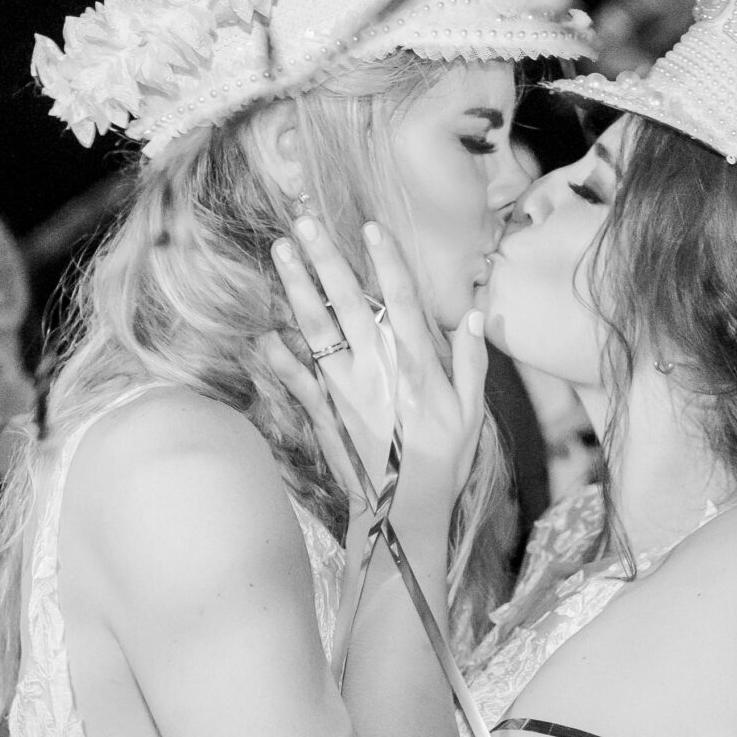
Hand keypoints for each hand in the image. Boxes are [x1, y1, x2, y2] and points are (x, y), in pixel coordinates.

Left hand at [266, 217, 486, 533]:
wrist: (404, 512)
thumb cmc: (444, 461)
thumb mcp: (472, 412)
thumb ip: (470, 361)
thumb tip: (474, 315)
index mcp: (416, 366)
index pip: (402, 301)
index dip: (387, 261)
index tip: (370, 227)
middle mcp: (377, 369)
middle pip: (349, 303)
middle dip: (325, 260)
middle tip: (303, 223)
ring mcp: (346, 390)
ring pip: (317, 329)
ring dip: (297, 288)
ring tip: (281, 253)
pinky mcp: (324, 413)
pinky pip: (296, 377)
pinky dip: (277, 355)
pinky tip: (262, 331)